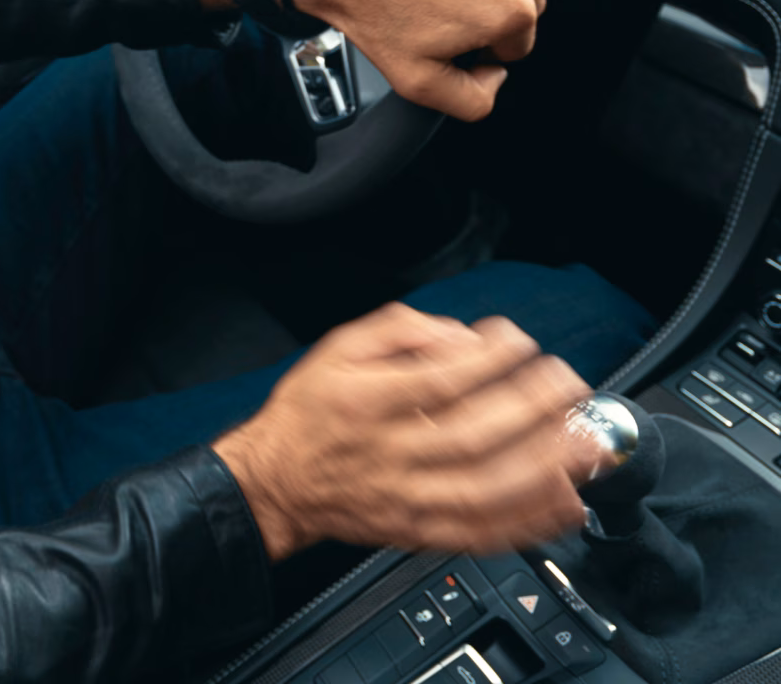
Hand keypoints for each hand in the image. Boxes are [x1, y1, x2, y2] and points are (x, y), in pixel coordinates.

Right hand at [213, 303, 601, 560]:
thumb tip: (463, 338)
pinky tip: (566, 500)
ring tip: (585, 439)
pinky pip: (484, 534)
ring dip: (545, 465)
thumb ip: (398, 330)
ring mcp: (407, 500)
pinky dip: (531, 522)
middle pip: (471, 435)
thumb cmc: (311, 413)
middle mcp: (388, 455)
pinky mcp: (421, 534)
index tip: (520, 343)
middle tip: (566, 383)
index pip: (436, 381)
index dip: (487, 361)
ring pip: (485, 488)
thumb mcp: (338, 349)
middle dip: (530, 407)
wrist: (278, 482)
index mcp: (365, 404)